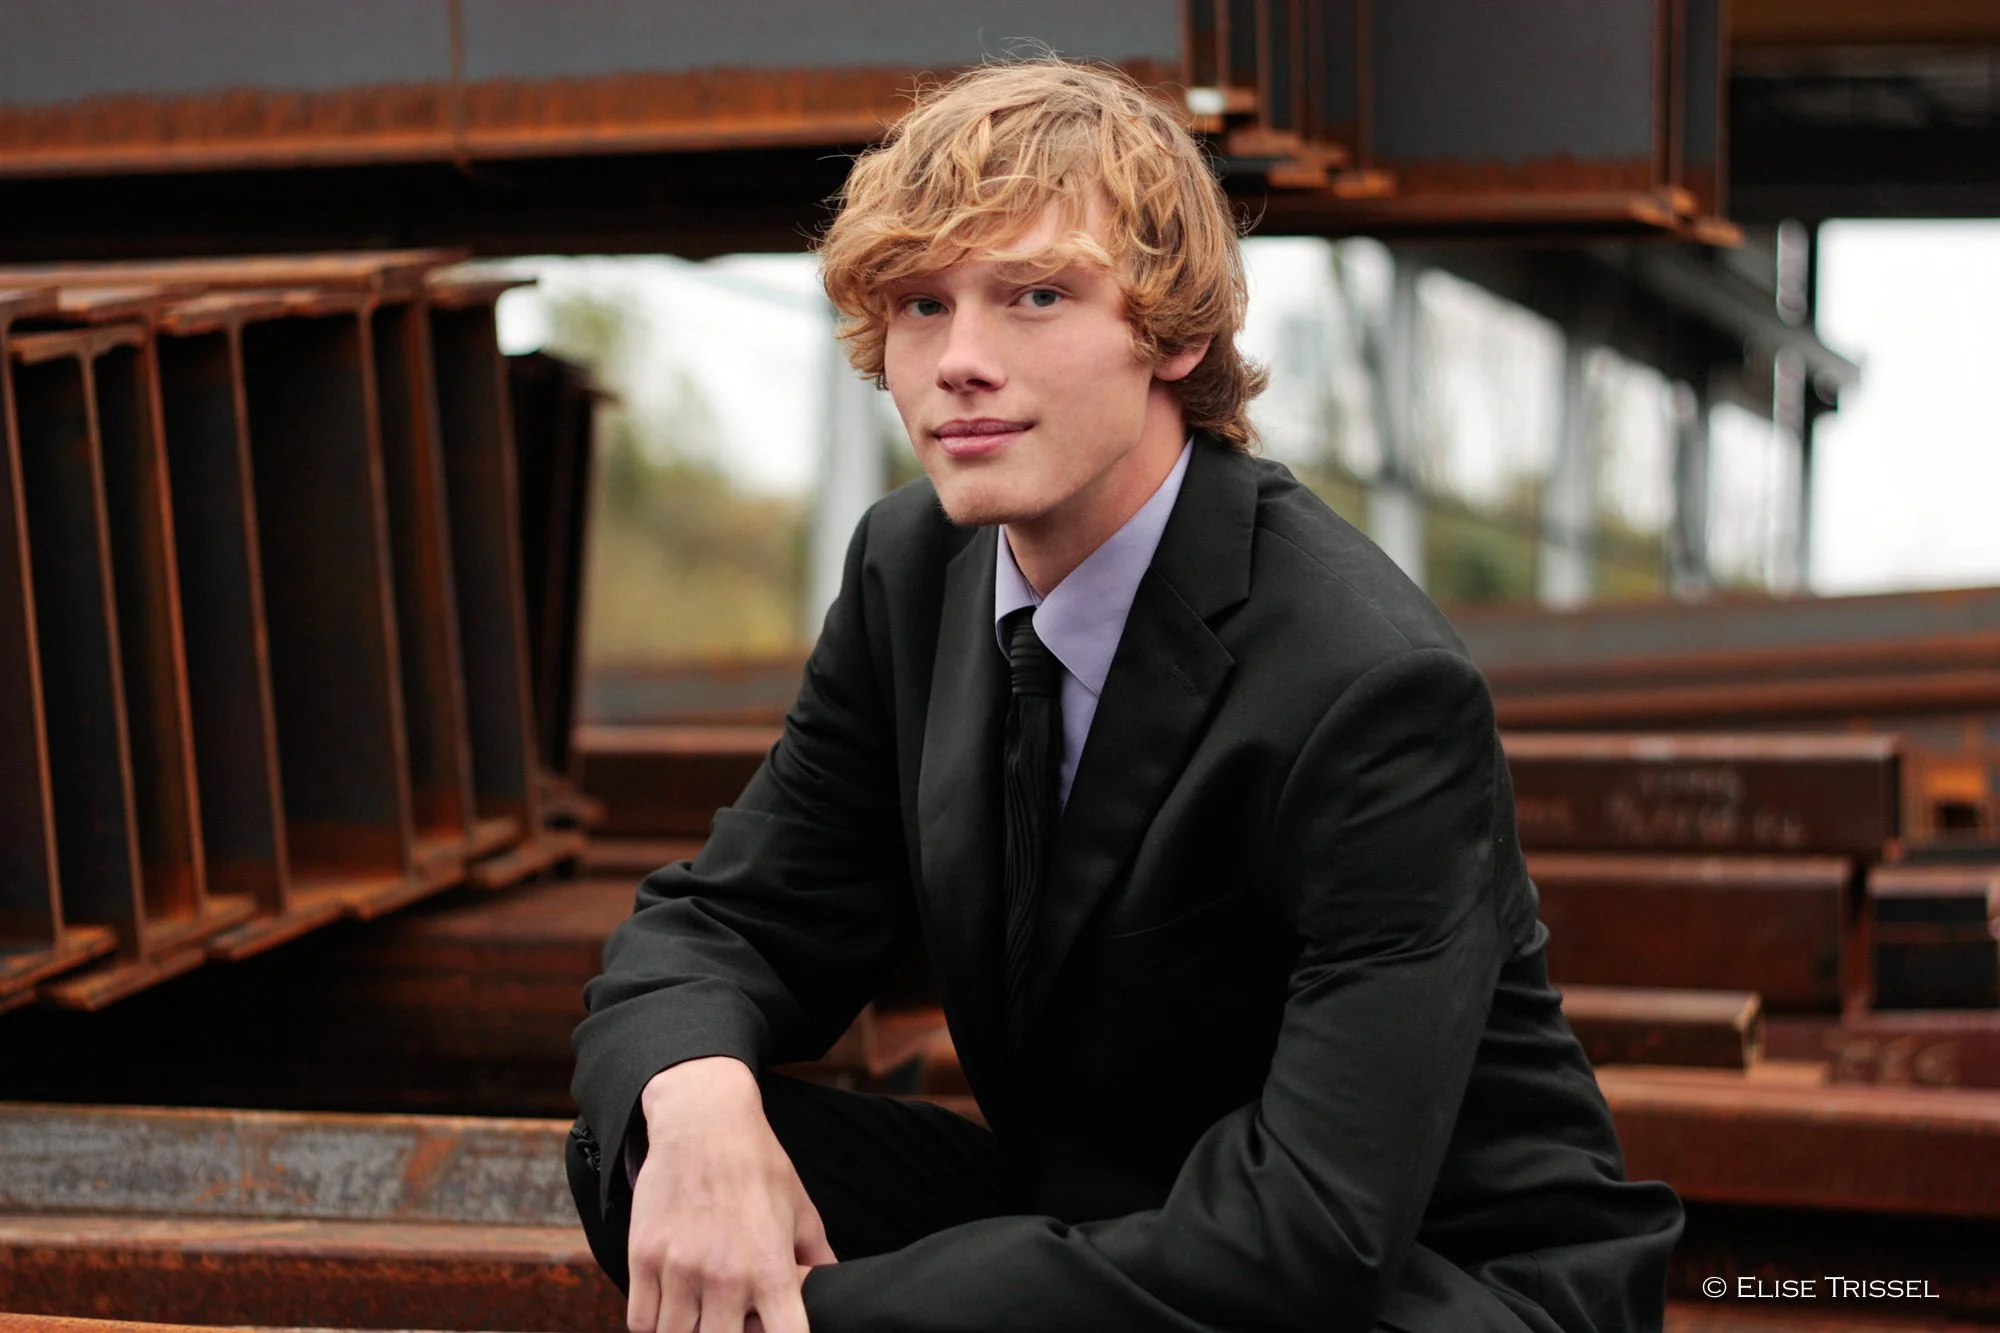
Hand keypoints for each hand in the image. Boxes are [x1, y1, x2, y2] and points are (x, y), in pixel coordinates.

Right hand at [626, 1057, 836, 1332]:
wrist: (705, 1121)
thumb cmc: (759, 1164)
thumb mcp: (801, 1210)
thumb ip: (818, 1259)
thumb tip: (835, 1292)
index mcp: (771, 1268)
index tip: (772, 1330)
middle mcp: (725, 1276)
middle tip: (731, 1320)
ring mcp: (680, 1269)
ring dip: (687, 1332)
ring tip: (700, 1312)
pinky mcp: (644, 1257)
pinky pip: (641, 1322)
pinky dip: (653, 1323)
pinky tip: (669, 1307)